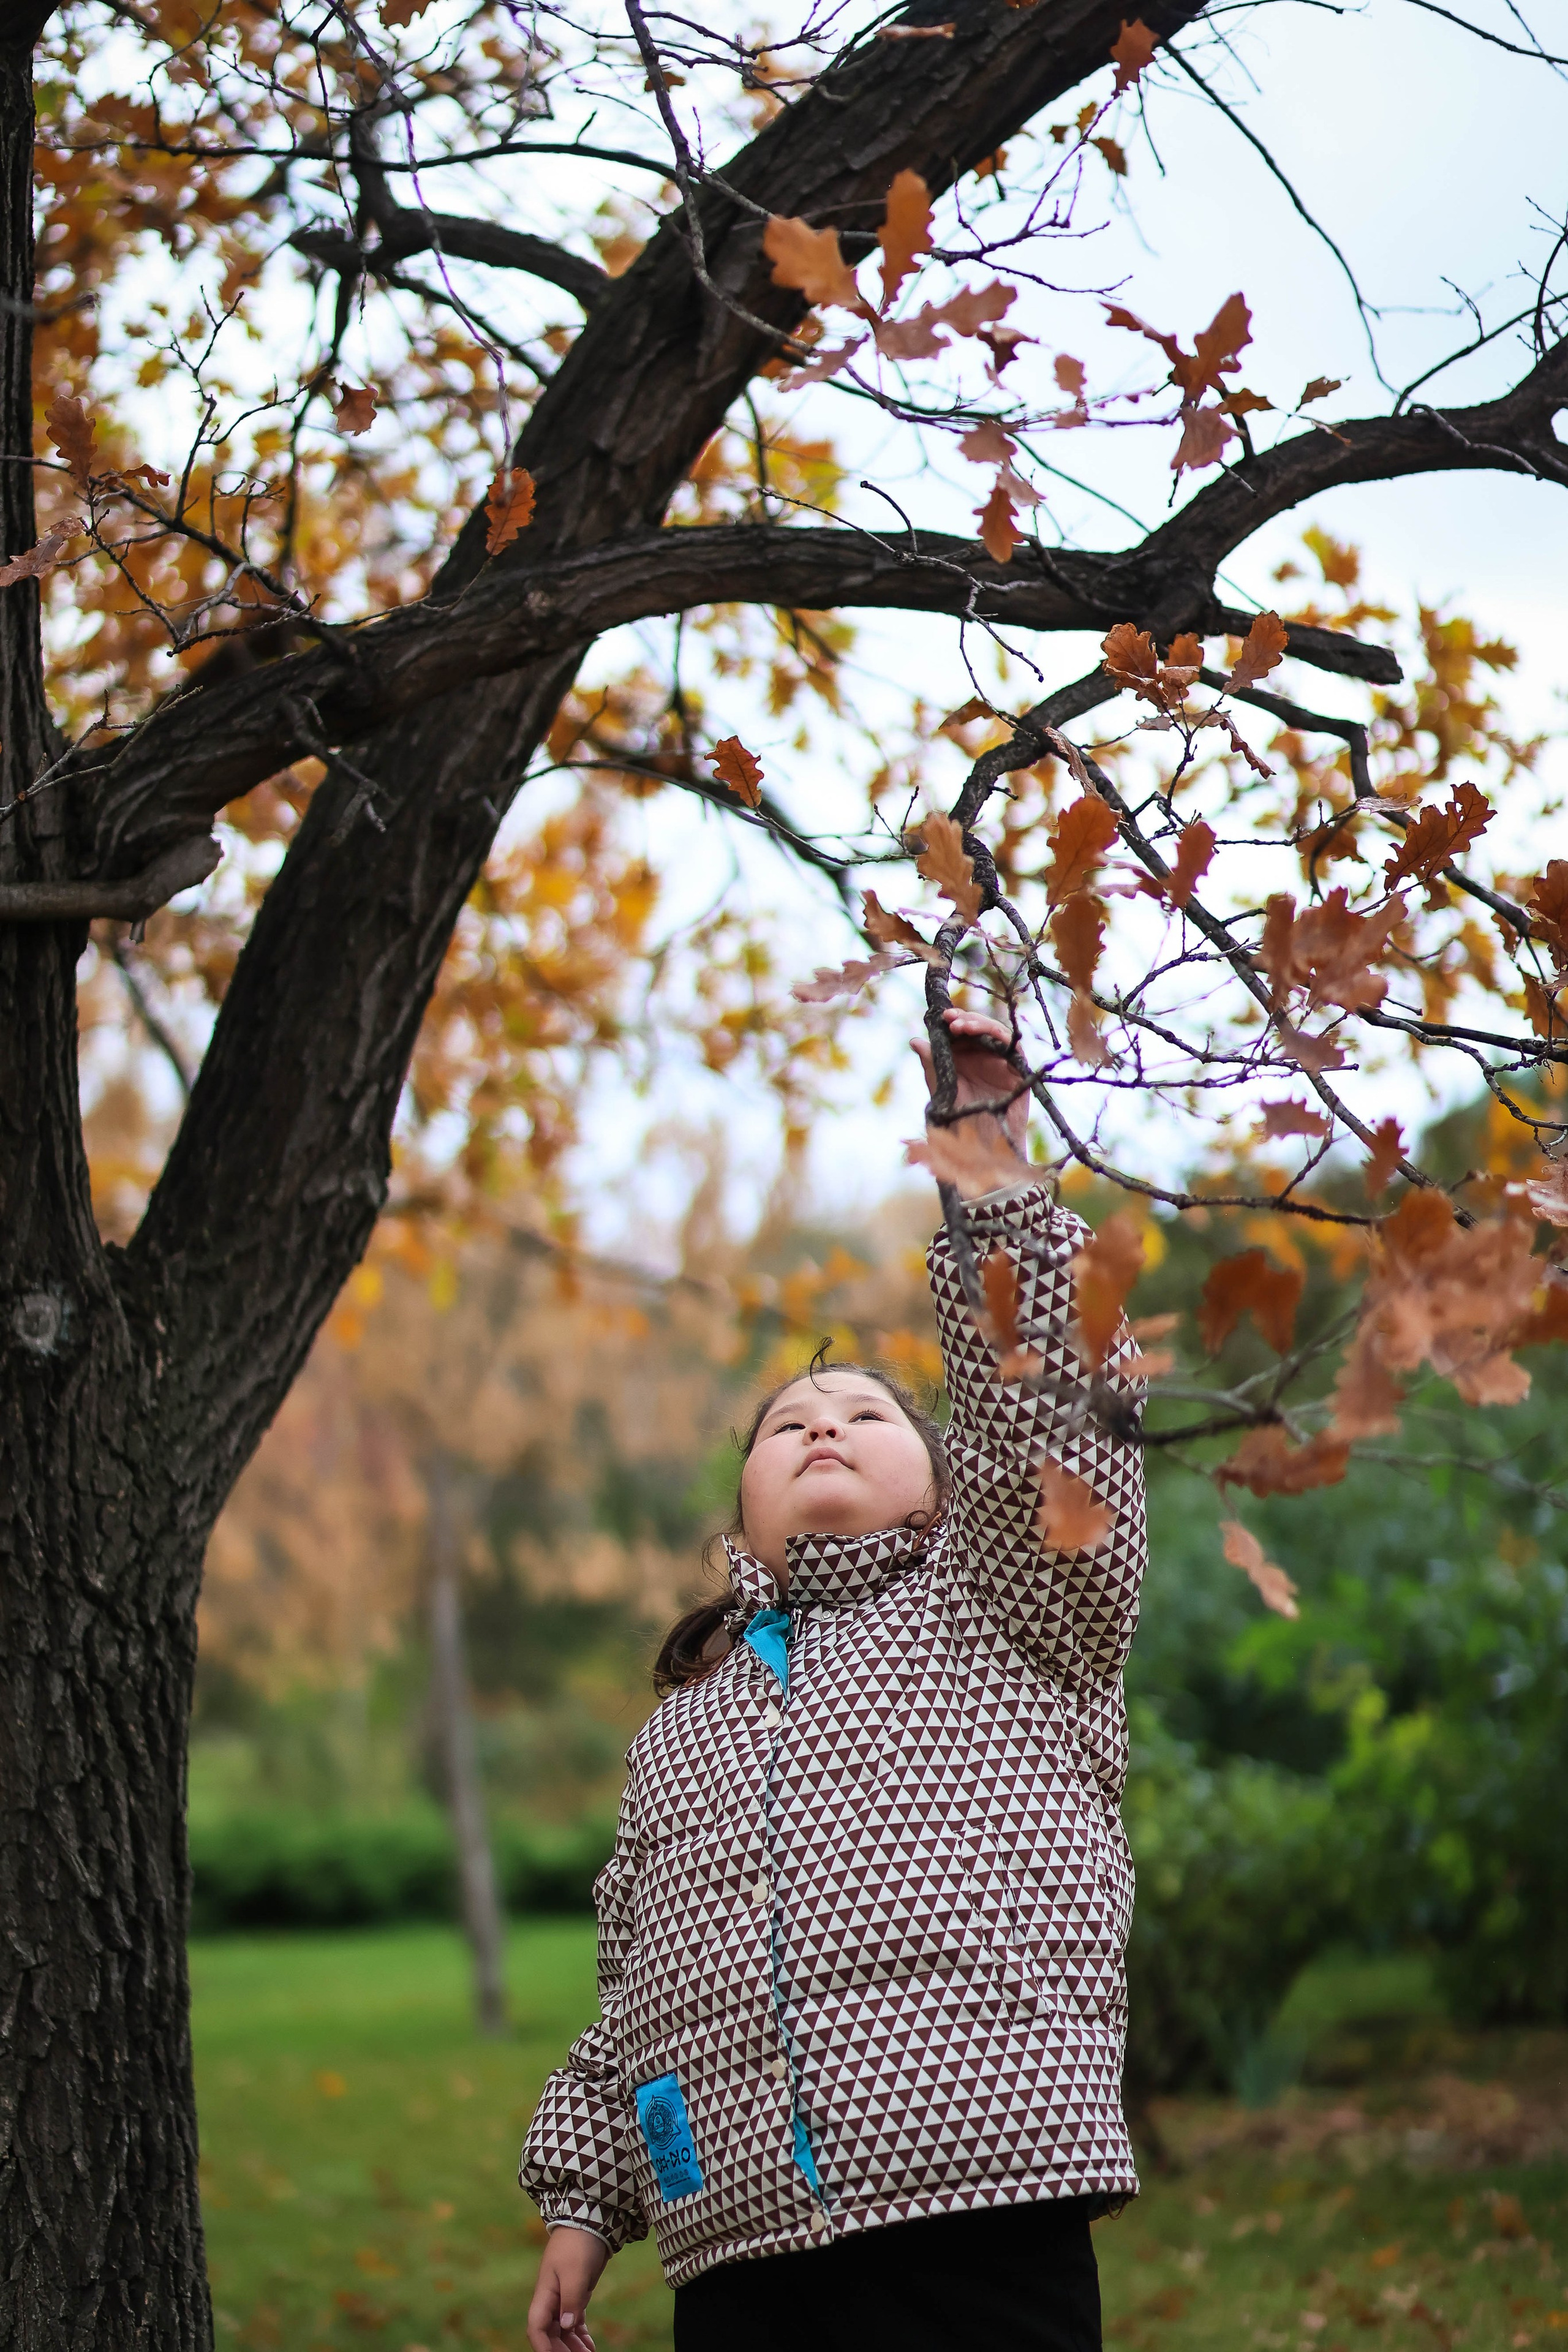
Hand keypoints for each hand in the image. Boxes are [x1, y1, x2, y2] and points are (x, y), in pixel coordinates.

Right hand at [528, 2225, 609, 2351]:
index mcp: (545, 2293)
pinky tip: (589, 2347)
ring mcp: (563, 2297)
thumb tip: (567, 2326)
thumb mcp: (576, 2271)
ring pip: (563, 2330)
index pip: (536, 2327)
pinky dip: (580, 2336)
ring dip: (572, 2346)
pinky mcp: (576, 2294)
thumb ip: (571, 2299)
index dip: (542, 2346)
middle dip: (560, 2350)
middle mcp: (551, 2299)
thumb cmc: (578, 2243)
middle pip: (550, 2333)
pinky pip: (575, 2321)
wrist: (589, 2221)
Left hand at [912, 1008, 1029, 1167]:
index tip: (941, 1018)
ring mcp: (1001, 1064)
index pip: (962, 1033)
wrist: (979, 1148)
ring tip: (961, 1026)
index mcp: (966, 1061)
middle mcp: (984, 1059)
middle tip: (950, 1020)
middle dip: (965, 1020)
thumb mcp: (941, 1089)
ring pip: (996, 1033)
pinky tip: (984, 1033)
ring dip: (980, 1024)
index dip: (953, 1021)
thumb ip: (931, 1065)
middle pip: (979, 1029)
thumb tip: (915, 1041)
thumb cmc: (959, 1122)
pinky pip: (1014, 1048)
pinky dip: (1000, 1037)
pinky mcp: (1018, 1073)